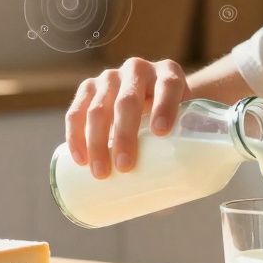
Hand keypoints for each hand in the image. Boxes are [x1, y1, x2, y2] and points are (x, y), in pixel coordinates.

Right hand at [64, 58, 191, 179]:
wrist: (152, 95)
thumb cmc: (173, 115)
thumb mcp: (185, 119)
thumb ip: (187, 144)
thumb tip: (177, 194)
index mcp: (168, 73)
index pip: (168, 85)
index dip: (165, 106)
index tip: (161, 133)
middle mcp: (138, 69)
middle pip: (128, 101)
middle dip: (125, 135)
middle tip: (125, 167)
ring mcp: (110, 76)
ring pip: (98, 109)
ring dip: (97, 142)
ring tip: (101, 173)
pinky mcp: (88, 87)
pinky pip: (76, 111)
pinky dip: (75, 136)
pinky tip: (80, 159)